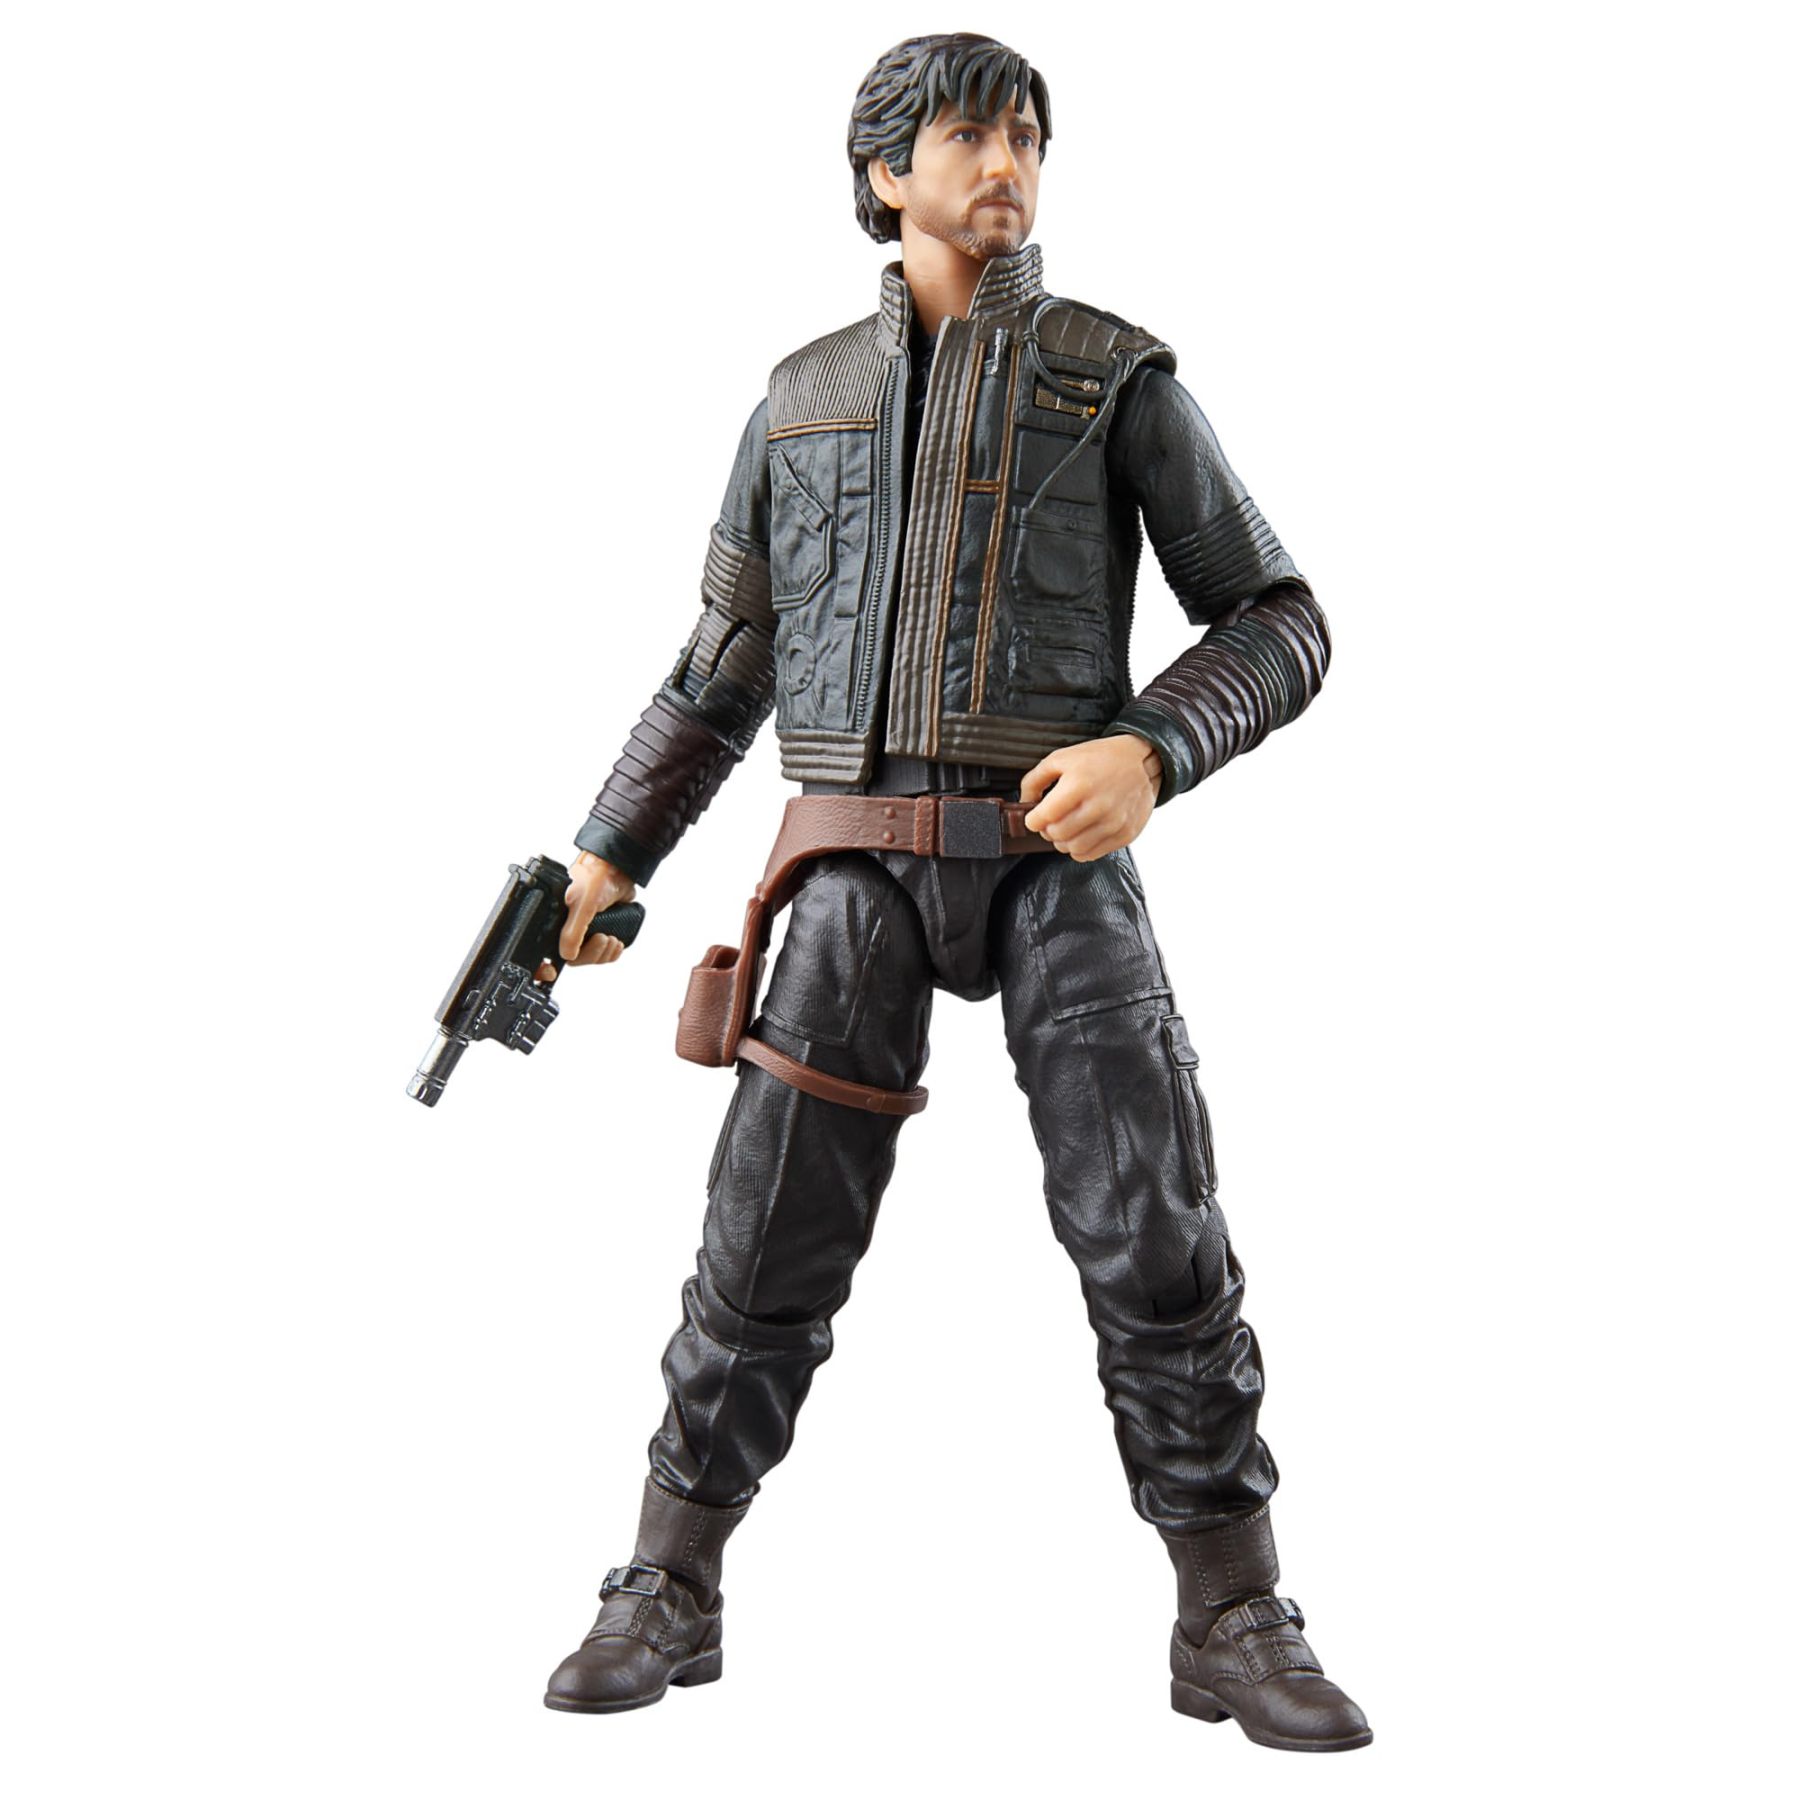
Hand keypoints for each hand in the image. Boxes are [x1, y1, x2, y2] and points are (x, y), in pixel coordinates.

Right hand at [538, 852, 636, 978]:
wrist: (618, 870)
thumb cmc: (597, 879)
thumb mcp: (582, 905)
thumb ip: (573, 931)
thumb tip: (567, 955)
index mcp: (556, 920)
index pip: (553, 951)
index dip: (558, 961)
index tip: (565, 964)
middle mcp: (568, 926)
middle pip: (576, 958)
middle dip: (594, 953)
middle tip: (604, 938)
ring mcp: (586, 930)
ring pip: (592, 957)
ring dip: (605, 952)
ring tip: (612, 938)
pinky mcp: (601, 929)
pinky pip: (604, 952)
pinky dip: (612, 952)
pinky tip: (617, 942)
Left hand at [1019, 735, 1163, 861]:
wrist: (1141, 762)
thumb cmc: (1099, 759)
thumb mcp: (1061, 758)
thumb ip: (1035, 780)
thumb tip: (1024, 803)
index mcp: (1078, 785)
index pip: (1043, 818)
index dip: (1033, 820)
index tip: (1035, 816)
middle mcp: (1098, 806)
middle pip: (1056, 835)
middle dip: (1048, 830)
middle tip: (1052, 821)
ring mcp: (1113, 823)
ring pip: (1073, 848)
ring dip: (1063, 841)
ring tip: (1067, 827)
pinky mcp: (1124, 834)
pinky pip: (1091, 854)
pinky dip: (1081, 848)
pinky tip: (1082, 833)